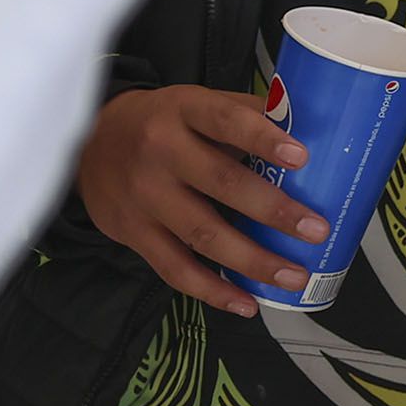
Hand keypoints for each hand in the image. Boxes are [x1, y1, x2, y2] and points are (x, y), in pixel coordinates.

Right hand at [76, 84, 328, 317]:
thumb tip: (315, 128)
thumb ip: (248, 114)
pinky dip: (212, 290)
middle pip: (221, 183)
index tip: (302, 158)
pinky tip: (246, 303)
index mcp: (185, 111)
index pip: (226, 121)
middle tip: (316, 230)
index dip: (263, 139)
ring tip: (294, 276)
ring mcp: (144, 196)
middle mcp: (160, 152)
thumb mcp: (199, 102)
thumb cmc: (165, 122)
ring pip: (202, 234)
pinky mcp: (132, 232)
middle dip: (273, 210)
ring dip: (252, 260)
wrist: (89, 142)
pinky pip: (175, 268)